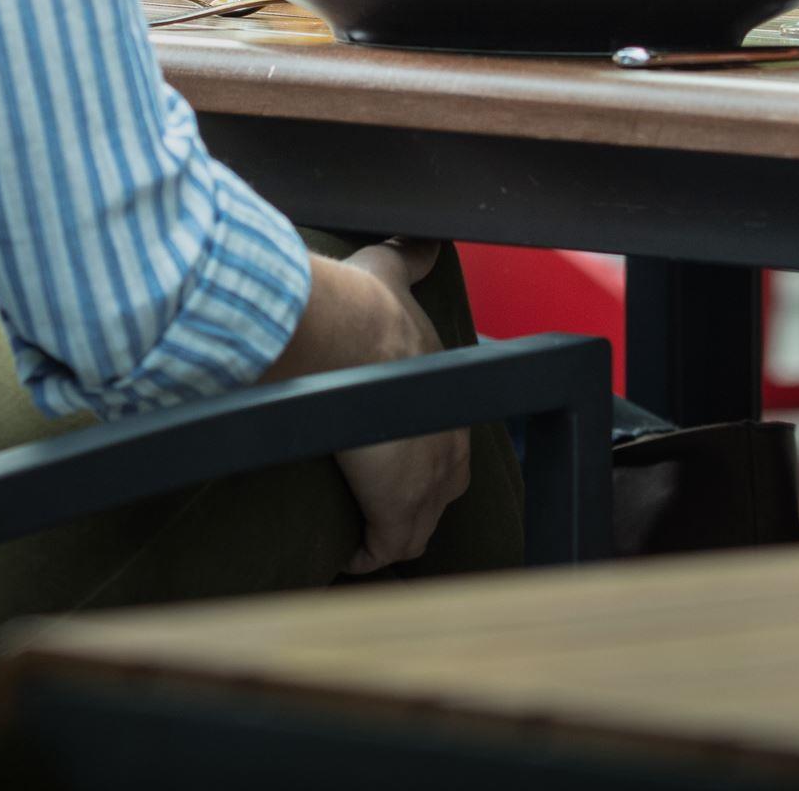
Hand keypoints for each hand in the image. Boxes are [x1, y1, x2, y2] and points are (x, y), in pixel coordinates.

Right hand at [324, 242, 468, 574]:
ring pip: (418, 524)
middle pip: (444, 486)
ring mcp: (427, 480)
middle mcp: (449, 441)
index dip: (428, 450)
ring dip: (395, 534)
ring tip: (366, 540)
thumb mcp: (394, 271)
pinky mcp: (395, 508)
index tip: (400, 457)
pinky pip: (387, 547)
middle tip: (384, 504)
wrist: (349, 336)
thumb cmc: (369, 308)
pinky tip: (349, 558)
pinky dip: (369, 557)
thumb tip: (425, 240)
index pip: (450, 434)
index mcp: (449, 393)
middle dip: (420, 499)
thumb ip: (411, 256)